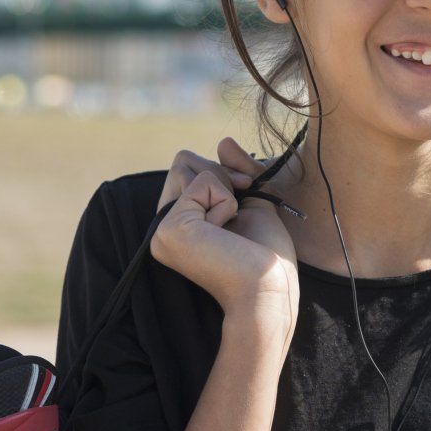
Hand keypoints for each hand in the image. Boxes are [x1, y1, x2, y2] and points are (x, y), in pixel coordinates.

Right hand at [149, 137, 298, 320]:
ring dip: (222, 188)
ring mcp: (161, 229)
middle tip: (239, 210)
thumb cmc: (266, 256)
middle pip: (182, 161)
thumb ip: (236, 172)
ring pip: (185, 164)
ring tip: (230, 225)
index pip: (187, 168)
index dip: (221, 173)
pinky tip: (226, 232)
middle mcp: (163, 226)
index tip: (245, 193)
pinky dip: (225, 200)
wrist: (269, 289)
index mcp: (178, 223)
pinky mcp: (169, 229)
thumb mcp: (253, 203)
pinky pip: (201, 181)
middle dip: (221, 176)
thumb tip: (222, 142)